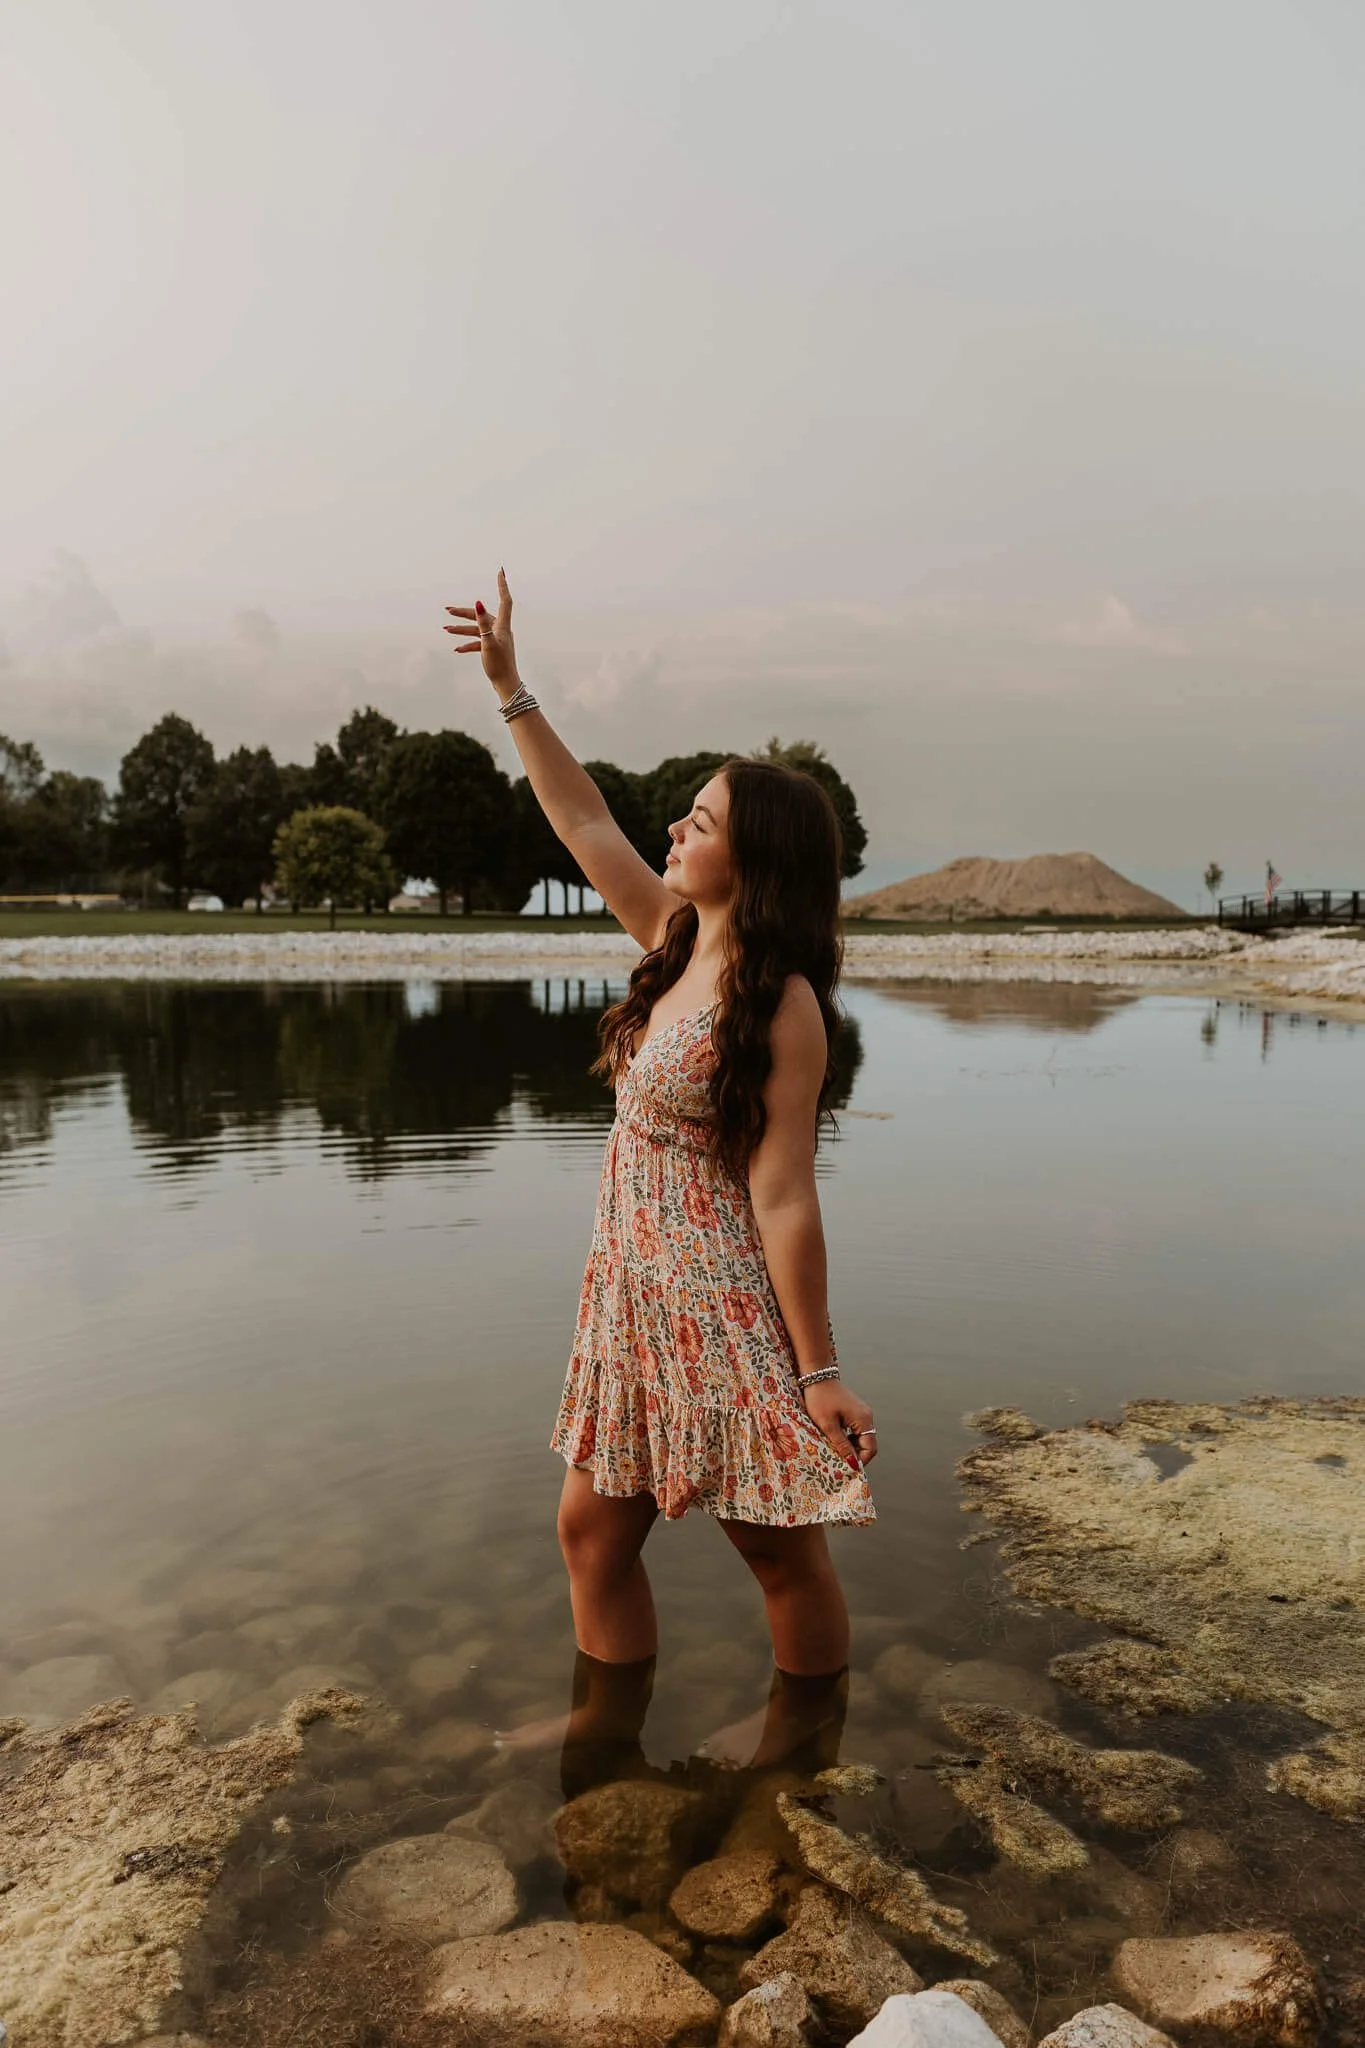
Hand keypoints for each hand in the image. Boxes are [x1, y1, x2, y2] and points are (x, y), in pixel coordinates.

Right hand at [445, 567, 519, 696]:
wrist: (506, 684)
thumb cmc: (499, 664)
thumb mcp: (488, 642)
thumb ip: (482, 622)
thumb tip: (478, 603)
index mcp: (502, 625)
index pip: (505, 600)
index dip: (502, 585)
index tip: (500, 571)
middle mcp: (500, 630)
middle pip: (481, 616)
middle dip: (464, 613)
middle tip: (447, 610)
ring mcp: (496, 639)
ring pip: (477, 630)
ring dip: (461, 629)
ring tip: (446, 629)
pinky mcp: (492, 649)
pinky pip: (478, 643)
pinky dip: (467, 644)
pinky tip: (457, 650)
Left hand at [802, 1377, 876, 1468]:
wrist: (816, 1376)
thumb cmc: (820, 1399)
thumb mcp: (828, 1425)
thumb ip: (841, 1445)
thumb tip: (852, 1464)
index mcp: (864, 1420)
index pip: (870, 1449)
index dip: (861, 1461)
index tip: (846, 1468)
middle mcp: (867, 1417)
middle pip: (867, 1444)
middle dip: (855, 1455)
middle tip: (839, 1462)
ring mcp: (861, 1414)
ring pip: (861, 1438)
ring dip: (851, 1447)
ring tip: (835, 1451)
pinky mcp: (855, 1412)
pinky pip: (856, 1431)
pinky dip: (848, 1438)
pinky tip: (835, 1440)